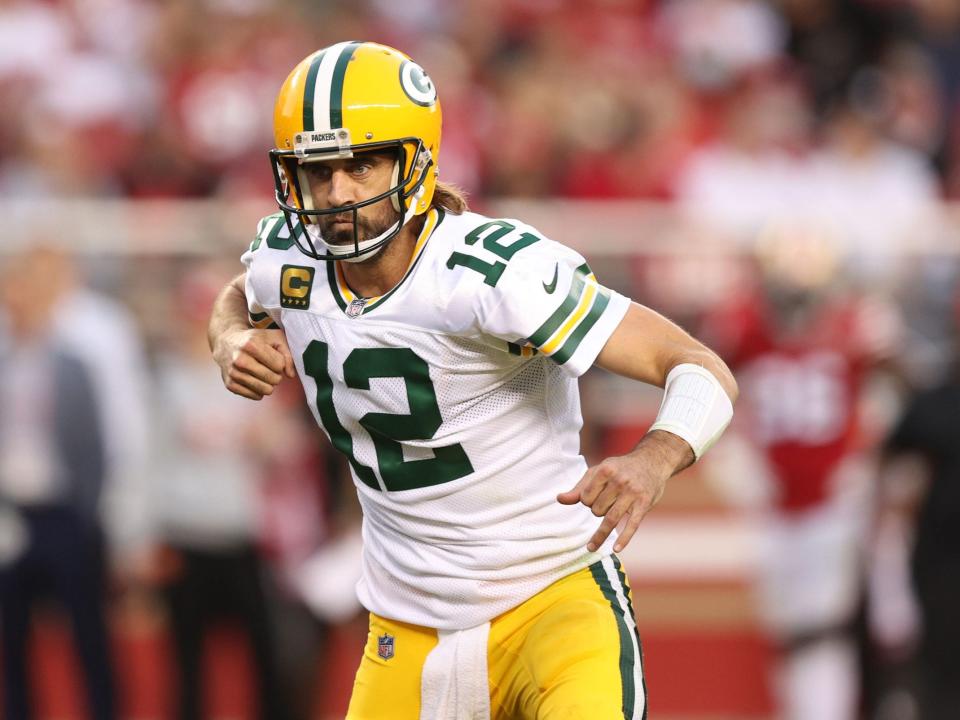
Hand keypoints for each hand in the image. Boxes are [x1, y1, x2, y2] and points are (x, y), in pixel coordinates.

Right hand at [212, 327, 295, 399]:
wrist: (227, 343)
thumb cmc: (255, 340)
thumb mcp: (273, 338)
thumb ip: (287, 354)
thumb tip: (290, 375)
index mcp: (251, 345)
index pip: (279, 365)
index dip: (280, 363)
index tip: (274, 358)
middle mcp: (240, 360)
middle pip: (274, 379)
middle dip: (277, 375)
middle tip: (270, 367)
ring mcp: (234, 373)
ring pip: (266, 390)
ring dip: (269, 383)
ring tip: (264, 373)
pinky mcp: (230, 385)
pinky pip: (256, 396)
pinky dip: (259, 390)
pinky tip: (255, 379)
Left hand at [557, 431, 692, 552]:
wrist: (652, 460)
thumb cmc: (620, 468)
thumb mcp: (599, 471)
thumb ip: (580, 487)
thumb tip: (560, 499)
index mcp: (605, 470)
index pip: (585, 497)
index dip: (587, 501)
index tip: (595, 497)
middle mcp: (619, 480)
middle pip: (597, 509)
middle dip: (597, 511)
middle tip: (607, 504)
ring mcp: (633, 492)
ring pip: (610, 518)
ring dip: (600, 534)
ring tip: (591, 547)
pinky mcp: (644, 503)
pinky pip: (632, 524)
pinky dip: (624, 538)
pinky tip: (616, 549)